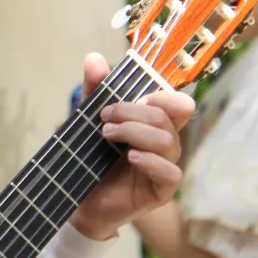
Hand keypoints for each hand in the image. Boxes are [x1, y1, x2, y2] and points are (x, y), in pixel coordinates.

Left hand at [68, 52, 193, 240]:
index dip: (162, 95)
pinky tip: (131, 158)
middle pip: (169, 117)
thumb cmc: (89, 158)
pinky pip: (170, 173)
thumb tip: (94, 57)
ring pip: (168, 141)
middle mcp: (165, 144)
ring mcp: (164, 167)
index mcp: (154, 125)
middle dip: (134, 111)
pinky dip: (151, 161)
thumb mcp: (88, 119)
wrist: (78, 199)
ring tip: (107, 135)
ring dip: (135, 132)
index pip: (179, 103)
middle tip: (104, 118)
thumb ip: (94, 90)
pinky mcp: (160, 191)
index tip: (132, 97)